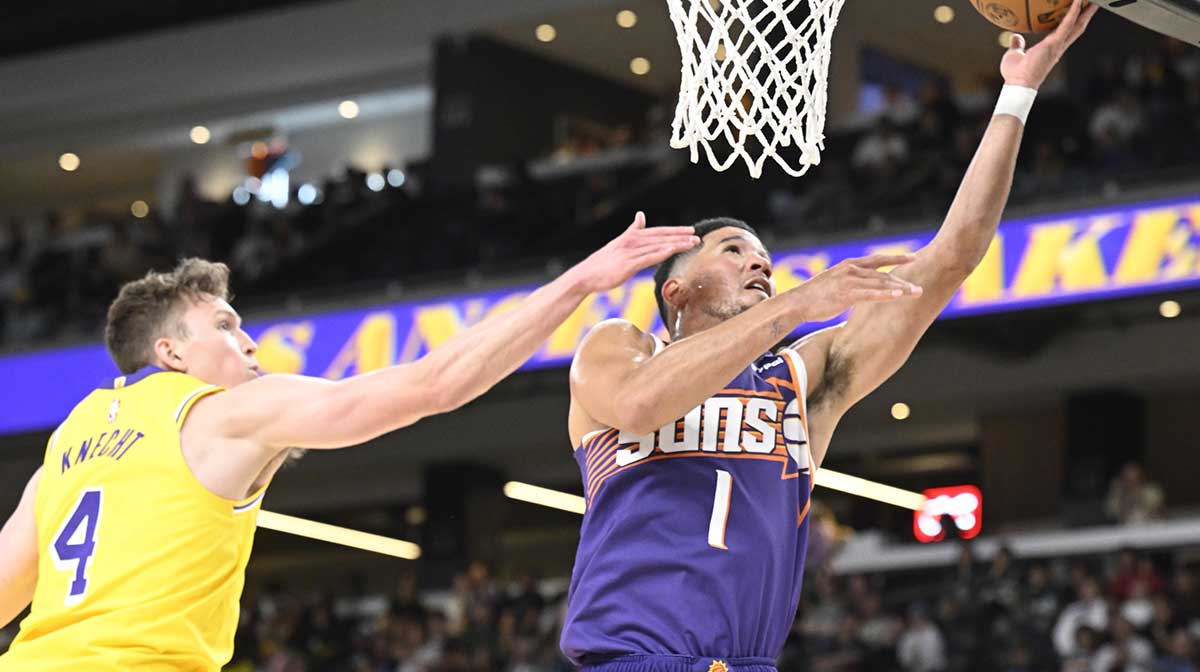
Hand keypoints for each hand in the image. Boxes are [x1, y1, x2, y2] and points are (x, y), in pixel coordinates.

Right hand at [571, 212, 698, 292]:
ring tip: (692, 244)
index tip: (690, 230)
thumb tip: (640, 215)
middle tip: (697, 237)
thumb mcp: (619, 242)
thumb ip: (632, 230)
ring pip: (658, 247)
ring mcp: (630, 253)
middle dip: (680, 237)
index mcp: (631, 237)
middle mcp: (632, 242)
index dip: (675, 231)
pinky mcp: (628, 265)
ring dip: (676, 245)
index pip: (658, 232)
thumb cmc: (602, 263)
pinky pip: (648, 258)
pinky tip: (672, 251)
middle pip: (661, 237)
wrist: (585, 275)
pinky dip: (661, 253)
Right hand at [790, 254, 922, 321]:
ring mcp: (849, 281)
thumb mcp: (832, 283)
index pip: (877, 259)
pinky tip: (899, 296)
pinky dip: (886, 295)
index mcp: (848, 266)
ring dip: (900, 288)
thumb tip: (856, 290)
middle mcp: (851, 270)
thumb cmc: (813, 296)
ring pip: (880, 283)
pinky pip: (871, 294)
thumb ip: (848, 283)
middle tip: (919, 286)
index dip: (896, 258)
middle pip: (883, 273)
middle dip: (903, 279)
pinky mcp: (847, 294)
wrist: (797, 303)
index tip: (913, 257)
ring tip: (916, 292)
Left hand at [1000, 0, 1098, 88]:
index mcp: (1051, 47)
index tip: (1079, 9)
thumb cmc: (1015, 74)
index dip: (1074, 20)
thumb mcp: (1015, 54)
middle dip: (1086, 13)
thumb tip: (1016, 36)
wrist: (1017, 84)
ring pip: (1076, 24)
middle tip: (1093, 1)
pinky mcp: (1054, 44)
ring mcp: (1058, 45)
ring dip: (1085, 10)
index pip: (1066, 30)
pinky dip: (1072, 12)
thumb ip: (1017, 45)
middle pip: (1077, 26)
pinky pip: (1066, 25)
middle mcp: (1058, 46)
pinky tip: (1076, 1)